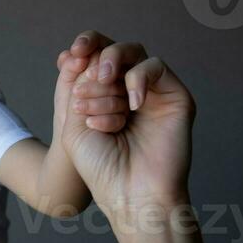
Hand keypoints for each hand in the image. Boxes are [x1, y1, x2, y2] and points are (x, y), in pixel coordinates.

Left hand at [53, 31, 196, 217]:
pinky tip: (129, 106)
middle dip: (96, 56)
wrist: (129, 193)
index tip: (66, 57)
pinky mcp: (175, 97)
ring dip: (111, 69)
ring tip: (100, 92)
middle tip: (88, 79)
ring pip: (134, 54)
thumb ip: (80, 87)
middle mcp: (129, 92)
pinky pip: (155, 66)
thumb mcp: (75, 124)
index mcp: (104, 97)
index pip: (95, 59)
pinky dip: (137, 78)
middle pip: (115, 52)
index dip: (83, 49)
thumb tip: (88, 56)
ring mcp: (153, 94)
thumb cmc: (100, 167)